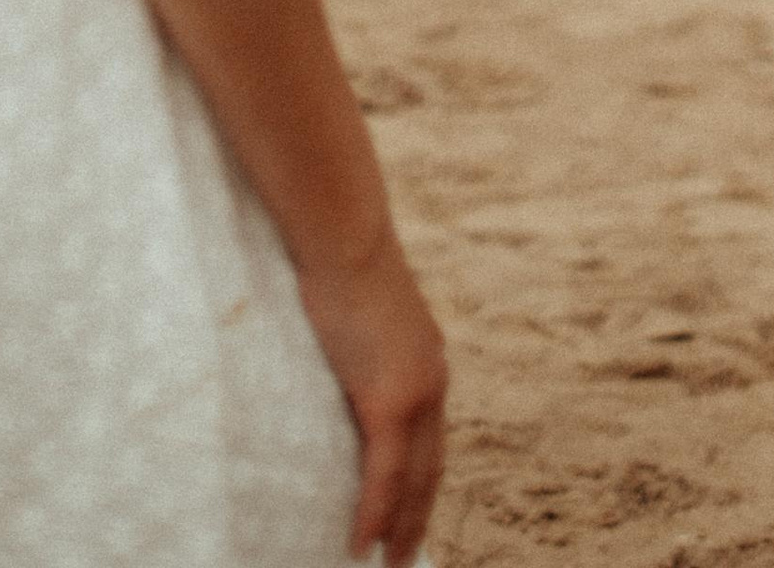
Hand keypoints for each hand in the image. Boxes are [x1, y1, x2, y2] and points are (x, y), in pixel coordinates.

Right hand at [294, 232, 447, 567]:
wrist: (345, 238)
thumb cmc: (341, 262)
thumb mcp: (362, 314)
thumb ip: (364, 347)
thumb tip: (342, 362)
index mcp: (428, 361)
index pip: (432, 438)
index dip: (423, 482)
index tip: (414, 514)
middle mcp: (432, 382)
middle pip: (432, 468)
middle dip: (418, 516)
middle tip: (404, 556)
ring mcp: (416, 392)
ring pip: (414, 481)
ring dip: (401, 527)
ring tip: (387, 564)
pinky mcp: (388, 400)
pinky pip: (384, 474)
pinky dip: (375, 513)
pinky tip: (362, 543)